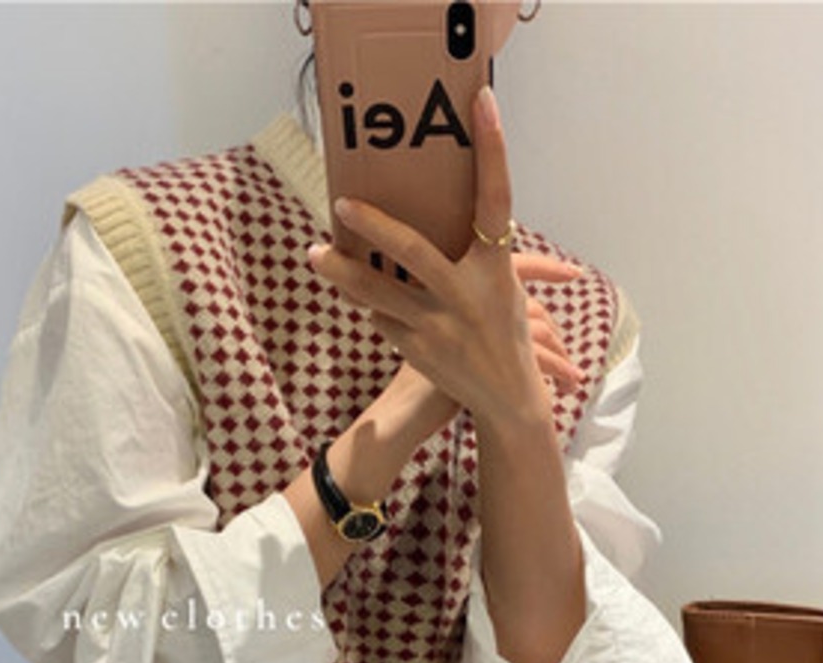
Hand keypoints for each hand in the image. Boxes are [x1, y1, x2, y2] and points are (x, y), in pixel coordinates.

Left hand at [308, 86, 583, 433]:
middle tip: (342, 202)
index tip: (482, 102)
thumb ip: (472, 254)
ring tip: (314, 254)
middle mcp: (470, 296)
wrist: (508, 399)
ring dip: (343, 273)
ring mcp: (441, 327)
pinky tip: (360, 298)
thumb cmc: (502, 331)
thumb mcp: (501, 288)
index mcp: (498, 269)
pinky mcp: (418, 352)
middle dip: (375, 226)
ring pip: (380, 293)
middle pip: (415, 251)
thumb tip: (428, 212)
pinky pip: (382, 319)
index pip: (497, 199)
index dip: (493, 149)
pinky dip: (372, 306)